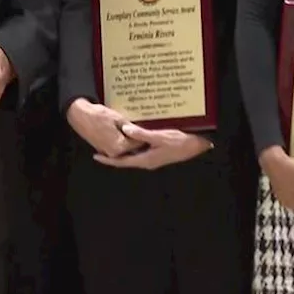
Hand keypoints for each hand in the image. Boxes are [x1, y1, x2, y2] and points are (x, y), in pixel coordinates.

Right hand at [66, 99, 143, 157]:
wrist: (80, 115)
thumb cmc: (98, 115)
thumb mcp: (119, 119)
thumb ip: (131, 129)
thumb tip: (140, 132)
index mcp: (119, 146)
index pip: (137, 144)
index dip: (143, 136)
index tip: (146, 131)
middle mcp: (113, 152)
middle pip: (131, 148)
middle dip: (135, 139)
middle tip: (139, 129)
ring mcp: (106, 151)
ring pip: (123, 148)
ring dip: (127, 140)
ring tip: (128, 129)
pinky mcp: (101, 148)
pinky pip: (114, 147)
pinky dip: (119, 141)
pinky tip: (120, 131)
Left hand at [93, 123, 213, 169]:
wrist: (198, 146)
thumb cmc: (180, 142)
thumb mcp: (159, 137)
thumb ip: (141, 135)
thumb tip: (125, 132)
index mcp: (145, 160)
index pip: (122, 162)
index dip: (108, 159)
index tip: (95, 156)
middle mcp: (147, 161)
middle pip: (125, 159)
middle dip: (113, 154)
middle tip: (100, 146)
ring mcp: (153, 158)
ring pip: (132, 154)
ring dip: (122, 149)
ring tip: (111, 141)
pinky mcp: (158, 153)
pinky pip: (140, 150)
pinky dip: (132, 145)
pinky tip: (130, 137)